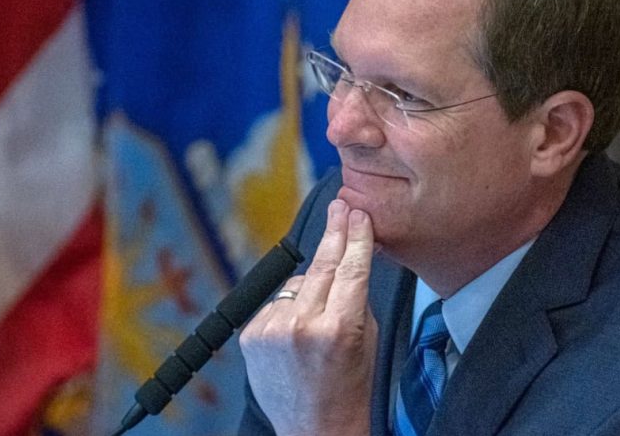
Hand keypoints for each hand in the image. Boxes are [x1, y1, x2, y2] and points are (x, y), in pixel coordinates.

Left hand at [239, 199, 377, 435]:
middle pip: (320, 265)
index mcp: (338, 328)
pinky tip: (299, 326)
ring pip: (296, 283)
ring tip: (322, 310)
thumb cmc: (349, 388)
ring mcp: (272, 330)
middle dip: (333, 234)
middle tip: (340, 206)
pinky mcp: (251, 335)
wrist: (314, 429)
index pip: (350, 268)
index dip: (356, 236)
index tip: (357, 214)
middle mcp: (301, 326)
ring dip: (311, 284)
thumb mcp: (368, 340)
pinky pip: (275, 302)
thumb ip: (355, 298)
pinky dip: (288, 306)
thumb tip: (346, 259)